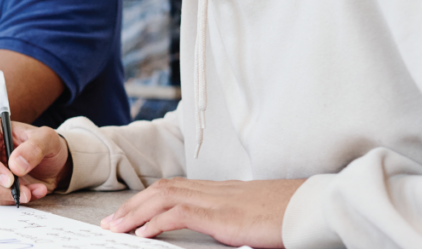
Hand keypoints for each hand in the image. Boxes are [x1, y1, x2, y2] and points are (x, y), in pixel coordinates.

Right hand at [0, 116, 71, 205]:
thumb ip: (35, 147)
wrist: (51, 165)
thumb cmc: (45, 146)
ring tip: (30, 192)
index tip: (10, 179)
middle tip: (24, 193)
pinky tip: (27, 195)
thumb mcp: (48, 139)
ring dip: (4, 198)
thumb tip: (16, 165)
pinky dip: (6, 203)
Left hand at [101, 178, 305, 247]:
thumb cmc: (288, 216)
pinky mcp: (223, 216)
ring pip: (164, 198)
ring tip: (116, 228)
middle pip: (162, 190)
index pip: (173, 188)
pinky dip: (157, 221)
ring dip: (136, 213)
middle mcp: (213, 190)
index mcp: (219, 191)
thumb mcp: (251, 220)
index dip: (146, 199)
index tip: (127, 214)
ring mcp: (217, 200)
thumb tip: (216, 233)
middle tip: (110, 223)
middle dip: (132, 206)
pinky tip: (143, 233)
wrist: (312, 208)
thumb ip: (228, 223)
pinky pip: (181, 213)